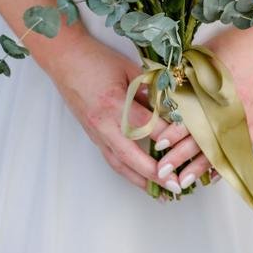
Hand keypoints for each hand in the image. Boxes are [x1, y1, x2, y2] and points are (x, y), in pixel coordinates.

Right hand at [45, 35, 182, 196]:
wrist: (63, 59)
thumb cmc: (96, 59)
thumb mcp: (129, 68)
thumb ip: (150, 90)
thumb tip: (171, 109)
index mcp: (114, 103)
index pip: (146, 127)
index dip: (168, 138)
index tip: (190, 147)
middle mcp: (103, 123)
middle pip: (131, 155)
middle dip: (155, 173)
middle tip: (175, 185)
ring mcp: (95, 132)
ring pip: (119, 163)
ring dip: (140, 180)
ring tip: (160, 193)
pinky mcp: (92, 135)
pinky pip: (111, 158)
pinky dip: (127, 172)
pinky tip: (139, 179)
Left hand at [154, 25, 252, 185]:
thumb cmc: (233, 45)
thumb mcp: (202, 56)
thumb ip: (181, 74)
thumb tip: (155, 87)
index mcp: (213, 90)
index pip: (189, 115)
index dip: (172, 132)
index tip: (158, 144)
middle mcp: (227, 108)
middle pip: (201, 137)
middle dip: (179, 157)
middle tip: (162, 171)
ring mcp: (243, 118)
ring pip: (219, 149)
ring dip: (198, 168)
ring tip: (182, 183)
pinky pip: (240, 150)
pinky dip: (226, 164)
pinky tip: (212, 178)